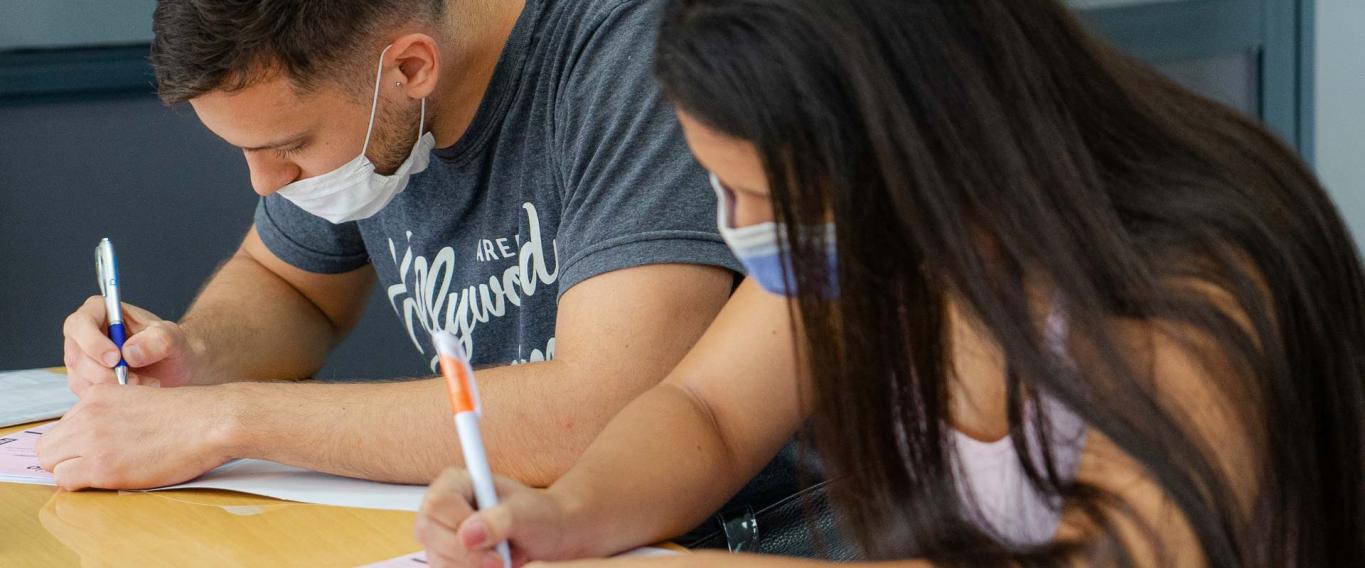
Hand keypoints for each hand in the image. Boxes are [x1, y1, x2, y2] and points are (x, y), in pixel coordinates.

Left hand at [35, 383, 238, 489]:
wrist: (211, 422)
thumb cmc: (189, 415)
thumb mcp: (140, 400)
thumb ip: (112, 413)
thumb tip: (99, 437)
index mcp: (97, 395)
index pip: (64, 425)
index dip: (77, 442)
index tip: (97, 449)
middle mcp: (87, 414)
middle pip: (49, 445)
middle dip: (67, 458)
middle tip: (95, 465)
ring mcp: (92, 439)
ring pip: (53, 463)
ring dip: (74, 471)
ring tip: (106, 472)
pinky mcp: (101, 466)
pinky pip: (67, 481)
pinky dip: (84, 485)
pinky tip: (112, 478)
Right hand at [63, 296, 204, 394]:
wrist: (173, 368)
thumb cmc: (170, 346)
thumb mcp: (173, 338)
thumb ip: (158, 339)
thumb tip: (129, 352)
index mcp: (100, 310)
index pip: (80, 323)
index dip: (93, 342)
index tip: (116, 359)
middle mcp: (84, 334)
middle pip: (77, 355)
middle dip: (105, 373)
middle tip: (135, 380)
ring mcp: (80, 358)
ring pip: (80, 378)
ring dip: (111, 387)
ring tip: (143, 384)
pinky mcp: (83, 380)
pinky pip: (85, 393)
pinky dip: (108, 397)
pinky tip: (132, 393)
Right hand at [416, 468, 581, 567]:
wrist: (549, 534)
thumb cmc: (538, 515)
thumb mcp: (527, 513)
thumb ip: (501, 519)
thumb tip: (468, 535)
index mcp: (456, 482)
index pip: (438, 504)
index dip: (461, 525)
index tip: (493, 543)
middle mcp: (441, 509)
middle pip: (429, 534)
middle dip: (466, 555)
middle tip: (500, 562)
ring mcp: (439, 537)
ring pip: (438, 561)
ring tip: (502, 559)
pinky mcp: (445, 559)